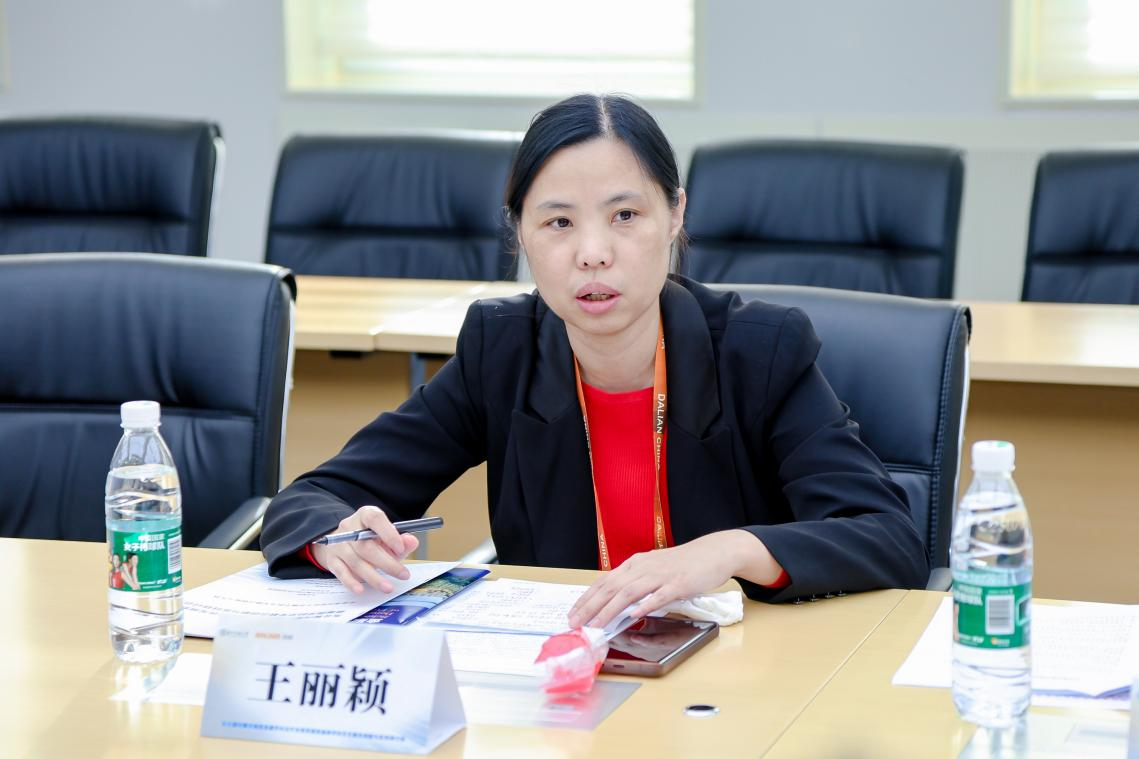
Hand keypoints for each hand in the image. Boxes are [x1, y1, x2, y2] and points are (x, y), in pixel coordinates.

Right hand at [312, 506, 418, 593]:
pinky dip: (351, 582)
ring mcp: (338, 543)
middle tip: (402, 574)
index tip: (400, 549)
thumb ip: (402, 540)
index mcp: (365, 515)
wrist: (345, 541)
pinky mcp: (332, 559)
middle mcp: (350, 527)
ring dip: (373, 577)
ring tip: (388, 587)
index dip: (388, 533)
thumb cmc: (371, 538)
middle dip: (386, 562)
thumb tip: (412, 542)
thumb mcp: (388, 536)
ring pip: (355, 561)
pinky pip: (341, 572)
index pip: (375, 519)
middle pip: (366, 546)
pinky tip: (361, 590)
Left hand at [567, 530, 779, 628]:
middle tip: (576, 623)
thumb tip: (618, 604)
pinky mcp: (678, 583)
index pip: (604, 582)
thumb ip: (637, 584)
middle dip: (590, 607)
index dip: (587, 598)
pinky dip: (644, 605)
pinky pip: (658, 595)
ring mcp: (661, 575)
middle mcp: (644, 567)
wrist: (714, 552)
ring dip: (610, 610)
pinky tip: (633, 615)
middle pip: (611, 587)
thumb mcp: (655, 570)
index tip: (573, 613)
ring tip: (597, 625)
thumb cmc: (684, 564)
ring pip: (629, 592)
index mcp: (636, 564)